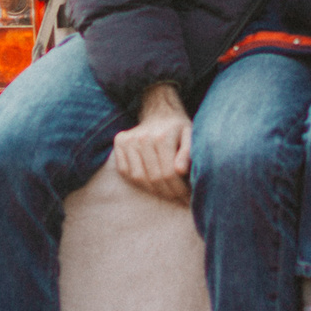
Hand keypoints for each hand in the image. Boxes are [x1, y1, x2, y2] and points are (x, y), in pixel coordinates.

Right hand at [111, 83, 191, 203]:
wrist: (159, 111)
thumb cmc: (178, 128)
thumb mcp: (191, 136)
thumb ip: (188, 153)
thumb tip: (181, 170)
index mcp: (162, 137)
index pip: (169, 173)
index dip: (179, 190)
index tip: (188, 198)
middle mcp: (142, 138)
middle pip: (154, 178)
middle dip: (169, 193)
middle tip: (179, 199)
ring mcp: (128, 140)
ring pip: (139, 178)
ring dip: (154, 190)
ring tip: (167, 192)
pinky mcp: (119, 142)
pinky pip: (125, 171)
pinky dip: (138, 182)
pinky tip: (151, 183)